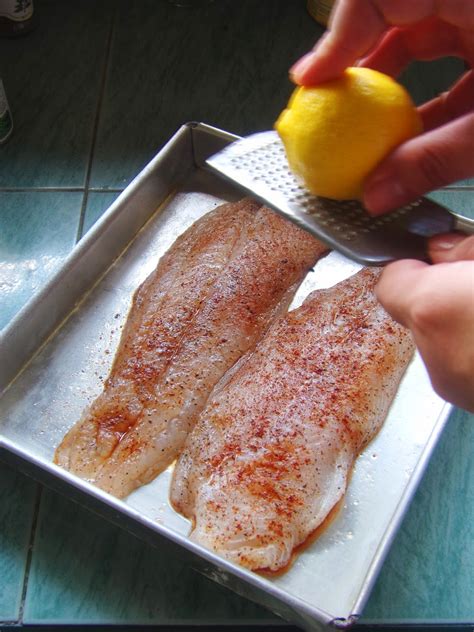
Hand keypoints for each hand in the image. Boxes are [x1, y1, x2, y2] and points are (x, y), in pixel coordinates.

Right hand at [290, 1, 473, 213]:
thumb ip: (434, 159)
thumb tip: (377, 197)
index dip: (335, 38)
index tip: (311, 82)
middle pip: (390, 13)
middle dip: (357, 63)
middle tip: (332, 107)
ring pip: (418, 31)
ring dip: (389, 82)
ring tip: (369, 130)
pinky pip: (446, 47)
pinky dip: (423, 89)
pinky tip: (411, 132)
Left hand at [376, 234, 473, 411]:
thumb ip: (464, 250)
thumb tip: (443, 248)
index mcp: (434, 309)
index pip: (390, 280)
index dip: (413, 266)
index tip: (434, 258)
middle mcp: (434, 354)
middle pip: (416, 312)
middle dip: (443, 296)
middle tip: (472, 286)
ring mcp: (454, 384)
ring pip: (439, 341)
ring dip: (459, 326)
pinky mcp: (469, 401)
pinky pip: (459, 365)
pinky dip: (473, 352)